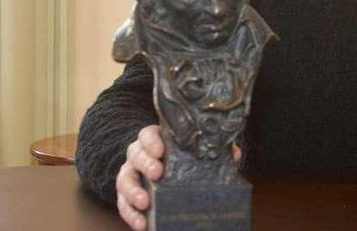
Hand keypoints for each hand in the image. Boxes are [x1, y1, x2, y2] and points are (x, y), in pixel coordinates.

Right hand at [115, 125, 242, 229]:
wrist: (164, 171)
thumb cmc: (182, 158)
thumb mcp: (196, 152)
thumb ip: (212, 150)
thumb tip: (234, 153)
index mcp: (155, 140)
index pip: (148, 134)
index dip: (152, 141)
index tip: (160, 151)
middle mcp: (139, 154)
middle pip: (135, 154)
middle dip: (145, 164)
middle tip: (157, 174)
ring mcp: (131, 174)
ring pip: (124, 179)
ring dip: (132, 192)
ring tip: (145, 203)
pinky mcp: (127, 195)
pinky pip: (123, 203)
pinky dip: (130, 214)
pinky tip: (142, 224)